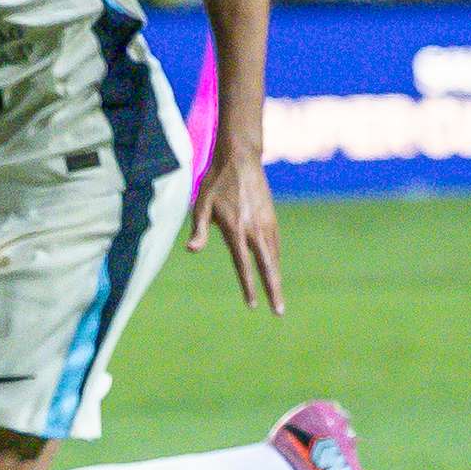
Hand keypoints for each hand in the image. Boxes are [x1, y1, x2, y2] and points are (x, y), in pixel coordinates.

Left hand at [183, 146, 284, 314]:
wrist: (240, 158)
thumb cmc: (216, 182)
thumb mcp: (201, 204)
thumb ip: (199, 229)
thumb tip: (191, 250)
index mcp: (236, 229)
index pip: (244, 265)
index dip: (248, 287)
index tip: (252, 305)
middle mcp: (255, 229)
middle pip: (268, 266)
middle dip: (274, 290)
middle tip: (279, 311)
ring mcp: (266, 223)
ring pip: (274, 257)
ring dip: (277, 277)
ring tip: (278, 296)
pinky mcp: (271, 217)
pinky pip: (275, 244)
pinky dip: (276, 260)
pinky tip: (275, 269)